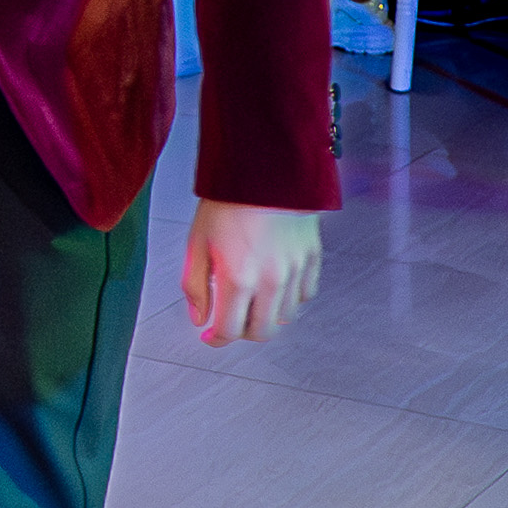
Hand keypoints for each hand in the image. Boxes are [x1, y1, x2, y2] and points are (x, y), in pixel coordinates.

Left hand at [180, 201, 322, 347]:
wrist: (264, 168)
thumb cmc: (226, 202)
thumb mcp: (197, 242)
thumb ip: (195, 286)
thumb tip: (199, 319)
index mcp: (237, 278)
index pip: (229, 331)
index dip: (216, 339)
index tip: (209, 335)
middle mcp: (270, 280)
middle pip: (261, 332)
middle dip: (242, 332)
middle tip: (230, 320)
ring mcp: (295, 270)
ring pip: (285, 317)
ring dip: (265, 316)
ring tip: (251, 300)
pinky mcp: (312, 258)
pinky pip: (305, 295)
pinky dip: (290, 299)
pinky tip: (274, 286)